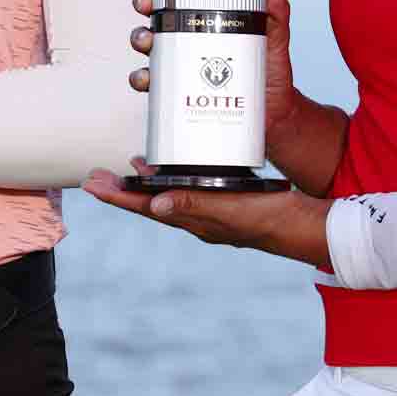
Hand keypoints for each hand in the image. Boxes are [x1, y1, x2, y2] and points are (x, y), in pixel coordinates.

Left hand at [83, 159, 332, 268]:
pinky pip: (193, 189)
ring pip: (171, 195)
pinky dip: (177, 178)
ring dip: (148, 183)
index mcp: (194, 220)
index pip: (146, 208)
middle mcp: (198, 218)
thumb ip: (195, 205)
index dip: (118, 197)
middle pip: (152, 202)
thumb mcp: (230, 209)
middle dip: (124, 189)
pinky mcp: (228, 202)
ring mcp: (213, 212)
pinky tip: (182, 167)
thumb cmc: (269, 219)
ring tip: (130, 167)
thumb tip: (154, 206)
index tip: (91, 185)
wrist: (305, 228)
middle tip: (97, 175)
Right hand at [128, 0, 297, 138]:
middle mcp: (187, 47)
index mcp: (205, 26)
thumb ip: (276, 18)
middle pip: (152, 32)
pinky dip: (145, 85)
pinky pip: (155, 91)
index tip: (150, 0)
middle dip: (141, 29)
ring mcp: (182, 73)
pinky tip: (151, 86)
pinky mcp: (181, 98)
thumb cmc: (269, 72)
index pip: (173, 8)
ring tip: (150, 56)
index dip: (155, 0)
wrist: (275, 112)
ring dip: (140, 59)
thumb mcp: (274, 42)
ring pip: (149, 60)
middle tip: (149, 34)